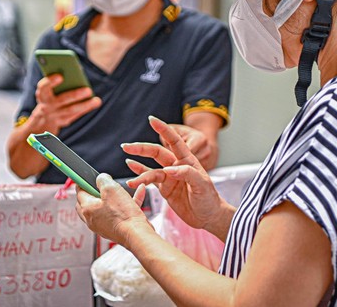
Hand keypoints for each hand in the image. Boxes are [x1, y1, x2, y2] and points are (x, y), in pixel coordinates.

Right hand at [30, 74, 100, 132]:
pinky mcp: (63, 121)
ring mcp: (55, 115)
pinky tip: (95, 102)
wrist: (44, 117)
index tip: (60, 76)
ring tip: (97, 100)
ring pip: (71, 110)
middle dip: (76, 95)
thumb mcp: (50, 89)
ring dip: (85, 105)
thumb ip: (58, 81)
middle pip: (62, 100)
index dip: (50, 81)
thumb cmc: (51, 95)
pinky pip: (75, 115)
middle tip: (88, 90)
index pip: (43, 87)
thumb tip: (77, 71)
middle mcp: (47, 105)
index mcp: (42, 94)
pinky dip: (86, 108)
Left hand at [76, 173, 149, 245]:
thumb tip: (101, 178)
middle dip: (94, 192)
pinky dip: (127, 203)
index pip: (79, 193)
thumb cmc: (123, 214)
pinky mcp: (115, 229)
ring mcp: (103, 226)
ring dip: (114, 197)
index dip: (83, 182)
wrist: (137, 234)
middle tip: (101, 185)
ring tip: (123, 188)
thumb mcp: (111, 188)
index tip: (87, 177)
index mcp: (87, 209)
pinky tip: (139, 193)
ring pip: (105, 208)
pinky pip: (119, 213)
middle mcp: (92, 219)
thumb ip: (103, 180)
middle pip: (88, 202)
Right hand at [124, 116, 223, 231]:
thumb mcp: (202, 185)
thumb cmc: (210, 199)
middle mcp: (176, 166)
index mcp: (187, 160)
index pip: (174, 141)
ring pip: (150, 169)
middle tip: (127, 146)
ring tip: (127, 168)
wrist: (208, 216)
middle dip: (141, 148)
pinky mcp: (165, 188)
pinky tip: (130, 169)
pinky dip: (139, 174)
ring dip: (138, 169)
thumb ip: (187, 173)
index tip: (152, 120)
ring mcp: (169, 177)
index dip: (163, 129)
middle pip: (156, 153)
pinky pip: (150, 178)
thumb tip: (168, 169)